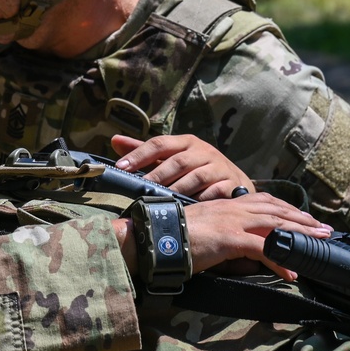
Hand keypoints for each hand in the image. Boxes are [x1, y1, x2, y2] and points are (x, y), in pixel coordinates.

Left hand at [111, 133, 254, 200]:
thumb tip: (115, 141)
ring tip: (159, 201)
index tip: (120, 168)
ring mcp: (219, 168)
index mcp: (186, 142)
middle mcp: (203, 151)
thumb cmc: (196, 168)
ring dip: (176, 190)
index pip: (159, 144)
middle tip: (139, 190)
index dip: (139, 155)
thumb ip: (145, 152)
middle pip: (176, 162)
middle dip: (156, 176)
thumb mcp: (173, 157)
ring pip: (195, 178)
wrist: (234, 181)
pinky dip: (200, 201)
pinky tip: (187, 209)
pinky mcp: (232, 185)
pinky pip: (214, 194)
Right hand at [183, 193, 331, 278]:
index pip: (261, 201)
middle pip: (274, 210)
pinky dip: (279, 260)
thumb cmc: (172, 236)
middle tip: (321, 228)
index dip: (284, 207)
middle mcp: (231, 208)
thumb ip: (224, 237)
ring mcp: (232, 222)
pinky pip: (262, 249)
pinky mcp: (230, 238)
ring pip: (274, 224)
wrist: (155, 237)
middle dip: (301, 219)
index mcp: (224, 205)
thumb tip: (243, 255)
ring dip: (299, 233)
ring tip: (318, 242)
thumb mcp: (202, 230)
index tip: (301, 216)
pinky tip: (290, 271)